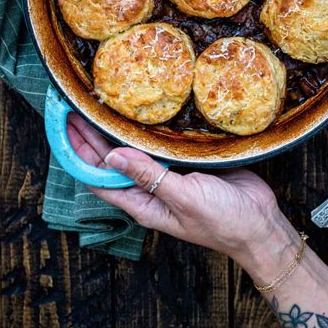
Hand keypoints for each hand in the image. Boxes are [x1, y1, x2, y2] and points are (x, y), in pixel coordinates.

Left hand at [67, 113, 297, 269]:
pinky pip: (161, 144)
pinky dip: (148, 129)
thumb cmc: (223, 220)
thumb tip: (110, 156)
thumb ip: (149, 176)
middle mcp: (150, 189)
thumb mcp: (183, 198)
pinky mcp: (188, 162)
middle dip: (92, 136)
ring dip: (118, 130)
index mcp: (142, 203)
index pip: (99, 177)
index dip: (79, 151)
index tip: (66, 124)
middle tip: (77, 105)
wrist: (261, 223)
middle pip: (112, 160)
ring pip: (136, 150)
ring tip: (103, 104)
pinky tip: (143, 112)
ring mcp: (169, 175)